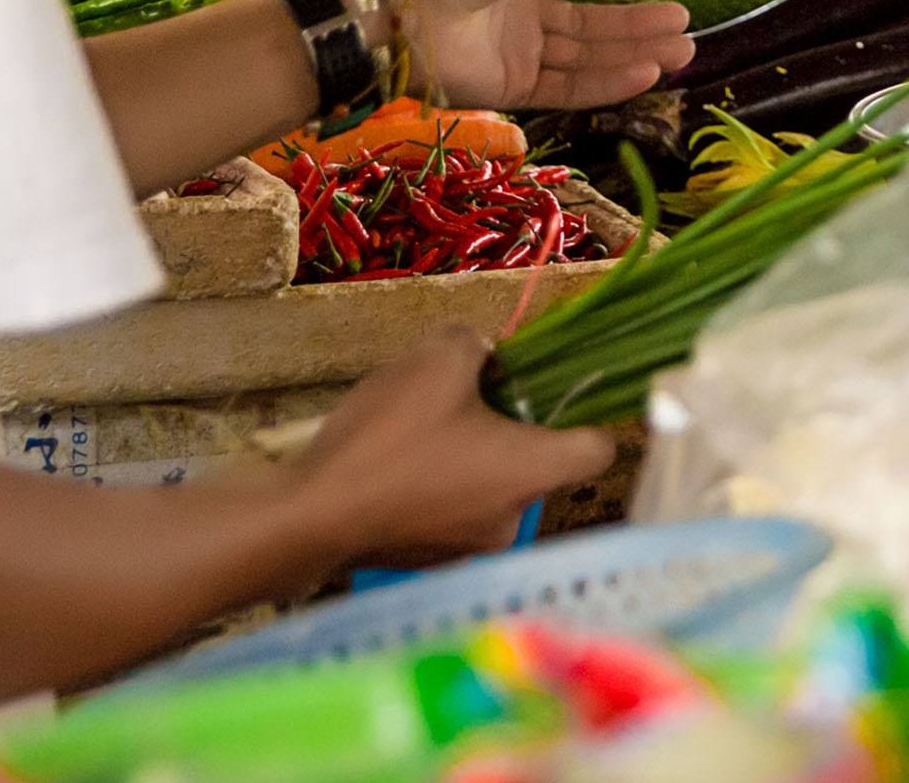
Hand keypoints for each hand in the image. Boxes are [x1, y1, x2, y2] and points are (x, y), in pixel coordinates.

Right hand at [293, 328, 614, 569]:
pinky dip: (435, 487)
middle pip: (535, 463)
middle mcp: (513, 519)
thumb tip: (481, 358)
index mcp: (532, 470)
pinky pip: (451, 511)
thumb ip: (474, 346)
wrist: (310, 518)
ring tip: (415, 432)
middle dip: (506, 428)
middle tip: (461, 399)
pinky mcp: (431, 562)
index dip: (581, 413)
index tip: (547, 389)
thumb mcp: (435, 360)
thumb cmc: (387, 438)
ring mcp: (471, 548)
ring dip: (466, 457)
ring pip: (489, 487)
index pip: (597, 448)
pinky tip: (392, 467)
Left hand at [396, 0, 694, 106]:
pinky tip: (645, 74)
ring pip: (586, 55)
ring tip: (681, 52)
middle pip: (588, 21)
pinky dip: (607, 83)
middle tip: (684, 28)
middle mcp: (517, 9)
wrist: (398, 20)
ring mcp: (515, 51)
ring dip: (633, 53)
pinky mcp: (511, 88)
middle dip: (637, 24)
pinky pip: (568, 87)